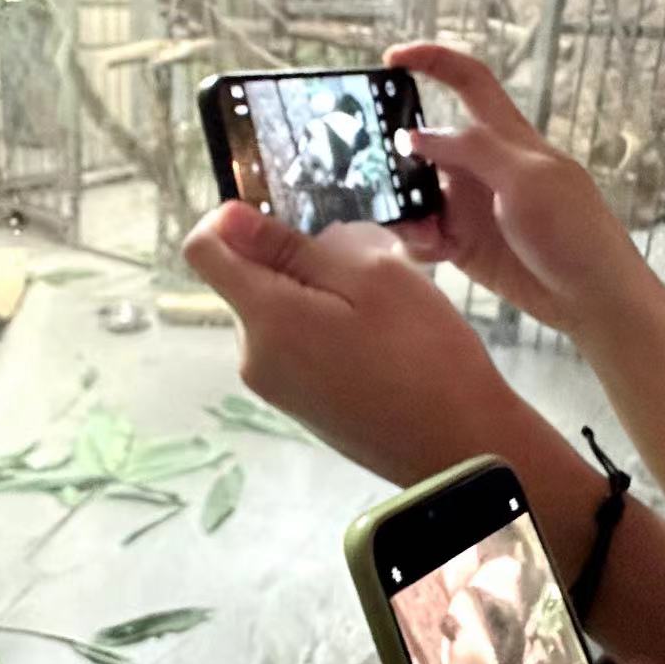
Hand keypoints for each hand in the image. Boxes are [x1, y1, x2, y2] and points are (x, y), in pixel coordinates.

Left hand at [181, 200, 529, 486]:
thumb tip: (227, 221)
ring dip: (312, 292)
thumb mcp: (371, 277)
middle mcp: (252, 356)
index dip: (229, 219)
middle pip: (242, 281)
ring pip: (273, 311)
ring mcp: (273, 387)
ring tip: (377, 306)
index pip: (202, 250)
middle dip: (288, 258)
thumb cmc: (426, 354)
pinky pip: (292, 345)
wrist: (462, 448)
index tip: (282, 215)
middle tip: (361, 264)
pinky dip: (321, 325)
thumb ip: (291, 246)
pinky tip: (374, 338)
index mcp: (264, 319)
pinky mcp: (298, 405)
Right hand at [383, 42, 660, 342]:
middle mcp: (481, 166)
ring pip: (415, 194)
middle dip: (395, 158)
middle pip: (424, 144)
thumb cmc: (574, 231)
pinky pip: (422, 235)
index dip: (433, 61)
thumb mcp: (527, 179)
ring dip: (405, 210)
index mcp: (504, 137)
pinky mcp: (462, 244)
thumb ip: (473, 150)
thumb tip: (416, 135)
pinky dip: (416, 242)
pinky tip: (429, 253)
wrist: (592, 298)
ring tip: (419, 234)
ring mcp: (469, 206)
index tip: (390, 59)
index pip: (468, 81)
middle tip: (373, 177)